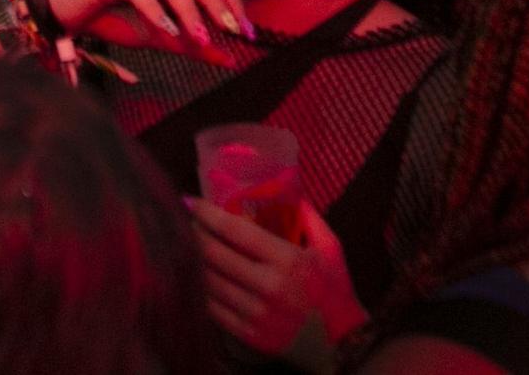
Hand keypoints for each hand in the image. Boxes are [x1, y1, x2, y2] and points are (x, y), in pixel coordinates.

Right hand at [45, 0, 250, 60]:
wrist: (68, 13)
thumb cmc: (114, 19)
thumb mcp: (160, 37)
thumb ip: (193, 46)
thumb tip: (230, 60)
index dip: (231, 2)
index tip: (246, 33)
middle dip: (217, 3)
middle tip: (231, 32)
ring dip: (188, 10)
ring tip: (199, 38)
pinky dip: (154, 9)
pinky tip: (166, 30)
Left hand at [187, 197, 365, 358]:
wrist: (343, 343)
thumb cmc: (334, 290)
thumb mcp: (330, 248)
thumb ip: (308, 216)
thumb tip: (285, 185)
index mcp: (287, 260)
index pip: (234, 231)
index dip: (207, 214)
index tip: (191, 202)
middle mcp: (268, 287)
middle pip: (213, 254)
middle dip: (194, 233)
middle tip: (185, 222)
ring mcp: (256, 314)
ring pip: (208, 281)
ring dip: (192, 260)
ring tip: (185, 245)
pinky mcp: (248, 335)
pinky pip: (211, 308)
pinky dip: (199, 288)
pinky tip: (195, 276)